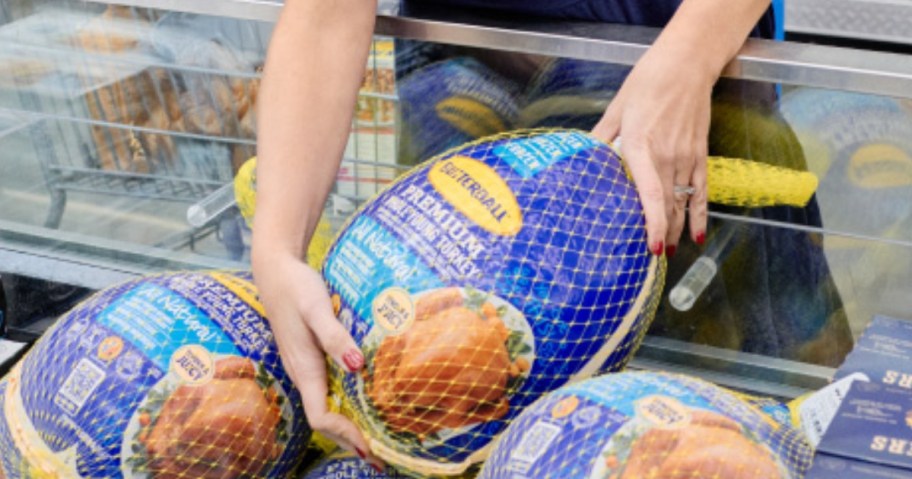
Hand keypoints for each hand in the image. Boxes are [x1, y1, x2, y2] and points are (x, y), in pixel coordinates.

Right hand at [252, 249, 382, 468]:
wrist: (275, 269)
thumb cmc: (296, 287)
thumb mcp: (316, 307)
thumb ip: (334, 336)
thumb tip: (356, 366)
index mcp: (304, 367)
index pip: (321, 416)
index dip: (345, 434)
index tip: (370, 446)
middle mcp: (302, 372)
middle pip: (324, 419)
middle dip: (349, 439)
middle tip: (379, 456)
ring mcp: (304, 365)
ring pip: (325, 406)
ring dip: (348, 424)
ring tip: (375, 437)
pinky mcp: (308, 356)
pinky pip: (326, 390)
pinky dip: (344, 403)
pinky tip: (362, 400)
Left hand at [591, 43, 711, 255]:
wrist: (685, 66)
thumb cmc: (646, 85)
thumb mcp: (615, 110)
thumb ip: (600, 138)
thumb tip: (582, 158)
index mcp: (642, 147)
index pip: (651, 194)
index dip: (652, 223)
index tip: (650, 247)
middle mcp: (668, 157)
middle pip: (667, 206)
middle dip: (660, 235)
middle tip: (649, 261)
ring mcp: (687, 157)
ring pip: (683, 203)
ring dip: (675, 229)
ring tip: (667, 252)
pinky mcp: (700, 155)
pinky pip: (702, 191)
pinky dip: (700, 215)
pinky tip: (697, 235)